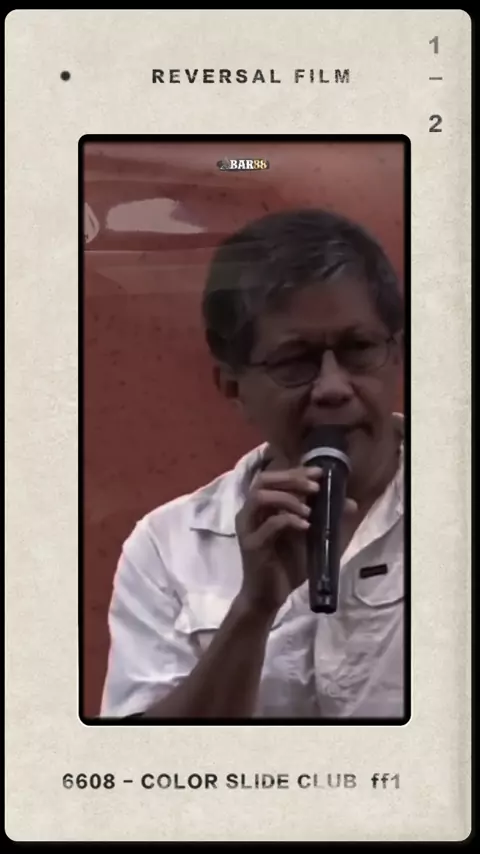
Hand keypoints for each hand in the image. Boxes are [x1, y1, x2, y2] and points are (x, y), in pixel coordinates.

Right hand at [235, 465, 354, 615]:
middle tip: (315, 487)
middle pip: (263, 480)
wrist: (269, 596)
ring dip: (288, 498)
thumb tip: (350, 503)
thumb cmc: (286, 565)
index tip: (319, 473)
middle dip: (291, 479)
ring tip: (309, 510)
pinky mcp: (251, 545)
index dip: (296, 471)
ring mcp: (248, 527)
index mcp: (262, 507)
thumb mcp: (311, 538)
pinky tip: (305, 526)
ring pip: (260, 497)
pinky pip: (268, 525)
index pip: (275, 477)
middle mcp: (251, 512)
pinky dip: (288, 521)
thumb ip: (326, 519)